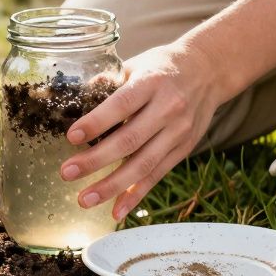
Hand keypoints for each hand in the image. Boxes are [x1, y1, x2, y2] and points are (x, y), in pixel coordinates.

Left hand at [60, 43, 227, 220]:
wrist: (208, 72)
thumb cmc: (161, 66)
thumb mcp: (135, 64)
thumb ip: (107, 82)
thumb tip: (71, 97)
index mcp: (152, 83)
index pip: (122, 105)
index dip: (97, 123)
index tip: (71, 137)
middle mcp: (168, 109)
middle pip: (130, 140)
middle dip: (96, 160)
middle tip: (67, 173)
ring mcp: (178, 132)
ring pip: (143, 164)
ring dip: (112, 185)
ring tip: (85, 199)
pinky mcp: (183, 149)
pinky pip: (157, 175)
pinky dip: (136, 195)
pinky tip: (116, 211)